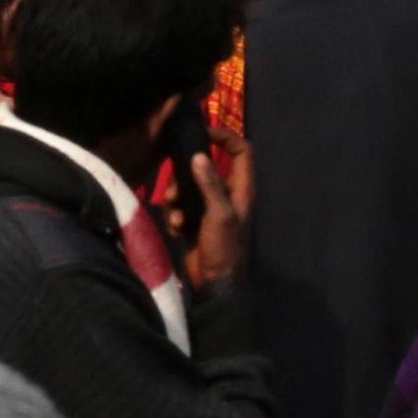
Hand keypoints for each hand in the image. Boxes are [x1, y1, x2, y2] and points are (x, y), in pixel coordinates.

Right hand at [180, 142, 250, 291]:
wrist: (214, 284)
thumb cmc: (224, 247)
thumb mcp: (219, 214)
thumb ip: (209, 184)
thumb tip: (199, 155)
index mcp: (241, 190)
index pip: (242, 152)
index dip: (227, 138)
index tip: (204, 133)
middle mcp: (227, 196)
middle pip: (207, 168)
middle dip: (187, 175)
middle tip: (176, 186)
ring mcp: (209, 209)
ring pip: (189, 189)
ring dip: (177, 199)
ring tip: (176, 215)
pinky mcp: (194, 223)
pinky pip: (180, 208)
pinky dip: (176, 216)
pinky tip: (176, 228)